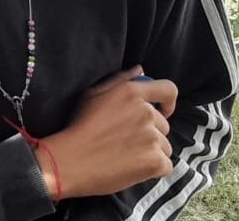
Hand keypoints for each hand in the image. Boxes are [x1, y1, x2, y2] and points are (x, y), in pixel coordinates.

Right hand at [33, 65, 177, 199]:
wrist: (70, 161)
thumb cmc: (77, 128)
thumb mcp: (92, 95)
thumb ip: (118, 80)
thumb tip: (140, 69)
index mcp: (132, 93)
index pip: (168, 90)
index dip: (168, 103)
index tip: (162, 112)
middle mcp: (146, 112)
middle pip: (164, 125)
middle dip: (150, 134)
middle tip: (126, 143)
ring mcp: (152, 137)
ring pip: (164, 147)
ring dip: (151, 153)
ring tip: (126, 157)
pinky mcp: (154, 160)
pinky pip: (165, 165)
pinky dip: (153, 170)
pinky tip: (133, 169)